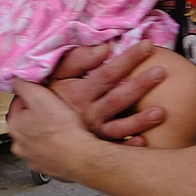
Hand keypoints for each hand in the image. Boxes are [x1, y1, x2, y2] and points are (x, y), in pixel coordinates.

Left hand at [8, 81, 109, 180]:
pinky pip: (49, 154)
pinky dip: (55, 149)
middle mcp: (19, 144)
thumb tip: (17, 76)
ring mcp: (32, 158)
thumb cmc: (62, 129)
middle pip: (27, 123)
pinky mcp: (47, 167)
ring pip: (37, 140)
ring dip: (47, 135)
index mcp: (15, 125)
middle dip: (40, 117)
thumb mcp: (41, 96)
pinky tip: (66, 143)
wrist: (80, 155)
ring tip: (63, 128)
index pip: (19, 104)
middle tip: (57, 113)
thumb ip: (25, 84)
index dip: (35, 98)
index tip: (47, 98)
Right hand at [44, 42, 168, 140]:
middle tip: (161, 72)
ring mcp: (94, 132)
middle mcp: (89, 113)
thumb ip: (77, 60)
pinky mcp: (97, 147)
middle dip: (140, 85)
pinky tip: (144, 142)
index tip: (147, 46)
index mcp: (80, 93)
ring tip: (160, 113)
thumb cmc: (48, 98)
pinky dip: (128, 147)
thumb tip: (104, 48)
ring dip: (139, 121)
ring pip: (119, 127)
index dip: (128, 59)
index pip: (108, 73)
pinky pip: (114, 149)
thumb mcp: (56, 75)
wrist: (34, 128)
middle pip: (117, 99)